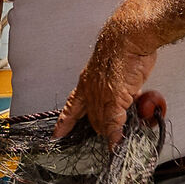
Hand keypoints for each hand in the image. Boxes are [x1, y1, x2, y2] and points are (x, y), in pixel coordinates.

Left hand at [57, 18, 165, 146]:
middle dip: (100, 128)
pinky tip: (116, 145)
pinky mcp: (115, 99)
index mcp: (87, 82)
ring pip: (102, 122)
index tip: (56, 134)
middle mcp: (91, 90)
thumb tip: (128, 97)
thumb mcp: (113, 70)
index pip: (72, 106)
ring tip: (119, 136)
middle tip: (111, 133)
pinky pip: (114, 123)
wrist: (128, 38)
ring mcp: (101, 96)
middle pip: (90, 119)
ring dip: (110, 132)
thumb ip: (118, 87)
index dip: (65, 122)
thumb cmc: (123, 50)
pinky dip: (115, 136)